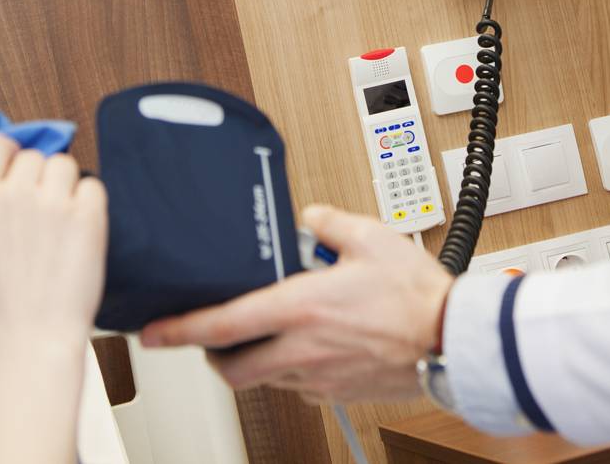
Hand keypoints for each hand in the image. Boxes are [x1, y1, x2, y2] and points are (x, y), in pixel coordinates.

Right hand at [0, 134, 107, 346]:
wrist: (31, 338)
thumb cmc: (5, 293)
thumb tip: (19, 155)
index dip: (10, 156)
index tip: (18, 177)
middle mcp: (11, 194)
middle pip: (35, 156)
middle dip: (41, 181)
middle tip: (40, 220)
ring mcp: (50, 203)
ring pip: (65, 165)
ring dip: (67, 188)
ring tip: (59, 228)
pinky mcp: (86, 215)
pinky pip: (93, 186)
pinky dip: (90, 206)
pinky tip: (78, 235)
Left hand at [140, 205, 454, 403]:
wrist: (455, 339)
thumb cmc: (418, 294)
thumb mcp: (371, 236)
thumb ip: (330, 223)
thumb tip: (311, 217)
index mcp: (301, 307)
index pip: (223, 324)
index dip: (180, 329)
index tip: (154, 331)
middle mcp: (303, 348)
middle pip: (233, 367)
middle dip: (213, 354)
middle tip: (212, 336)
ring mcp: (320, 376)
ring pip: (266, 378)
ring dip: (256, 360)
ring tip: (271, 331)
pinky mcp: (338, 393)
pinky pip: (300, 387)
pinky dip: (293, 370)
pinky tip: (310, 347)